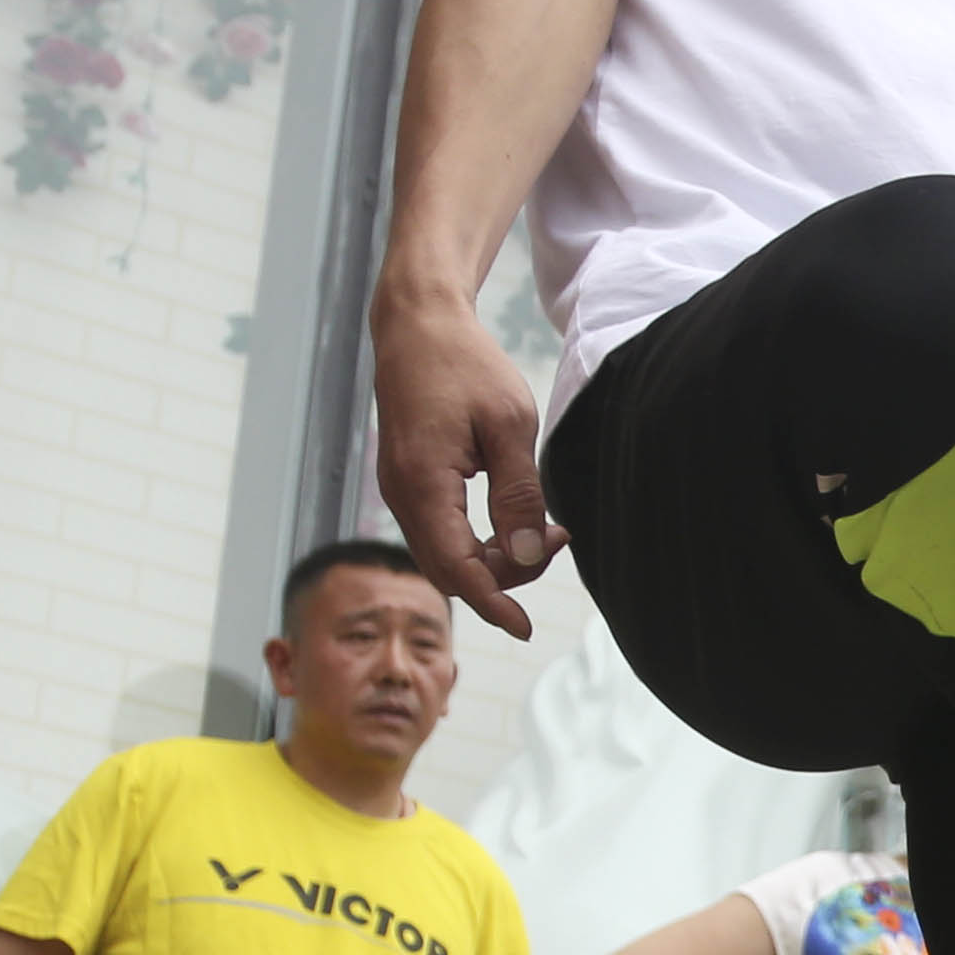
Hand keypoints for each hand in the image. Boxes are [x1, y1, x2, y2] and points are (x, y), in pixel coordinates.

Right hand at [368, 273, 559, 638]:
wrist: (418, 326)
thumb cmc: (465, 366)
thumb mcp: (508, 425)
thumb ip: (519, 494)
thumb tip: (529, 555)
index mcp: (423, 483)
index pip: (457, 568)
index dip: (493, 603)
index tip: (525, 628)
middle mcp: (400, 495)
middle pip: (449, 570)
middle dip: (503, 577)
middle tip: (556, 539)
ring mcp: (398, 491)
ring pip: (443, 556)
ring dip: (492, 560)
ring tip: (544, 529)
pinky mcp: (406, 483)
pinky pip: (438, 533)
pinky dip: (476, 542)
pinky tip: (515, 523)